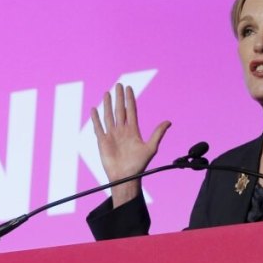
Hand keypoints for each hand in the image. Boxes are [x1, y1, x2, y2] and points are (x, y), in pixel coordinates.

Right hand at [90, 83, 170, 206]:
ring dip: (107, 104)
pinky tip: (94, 109)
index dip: (129, 99)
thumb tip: (169, 122)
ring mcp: (112, 135)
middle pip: (119, 110)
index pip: (131, 110)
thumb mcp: (151, 148)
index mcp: (133, 130)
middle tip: (118, 85)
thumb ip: (158, 134)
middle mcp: (122, 131)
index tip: (129, 88)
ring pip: (108, 116)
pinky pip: (98, 127)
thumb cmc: (139, 165)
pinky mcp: (103, 141)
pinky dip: (96, 118)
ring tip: (107, 93)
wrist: (125, 177)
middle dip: (119, 98)